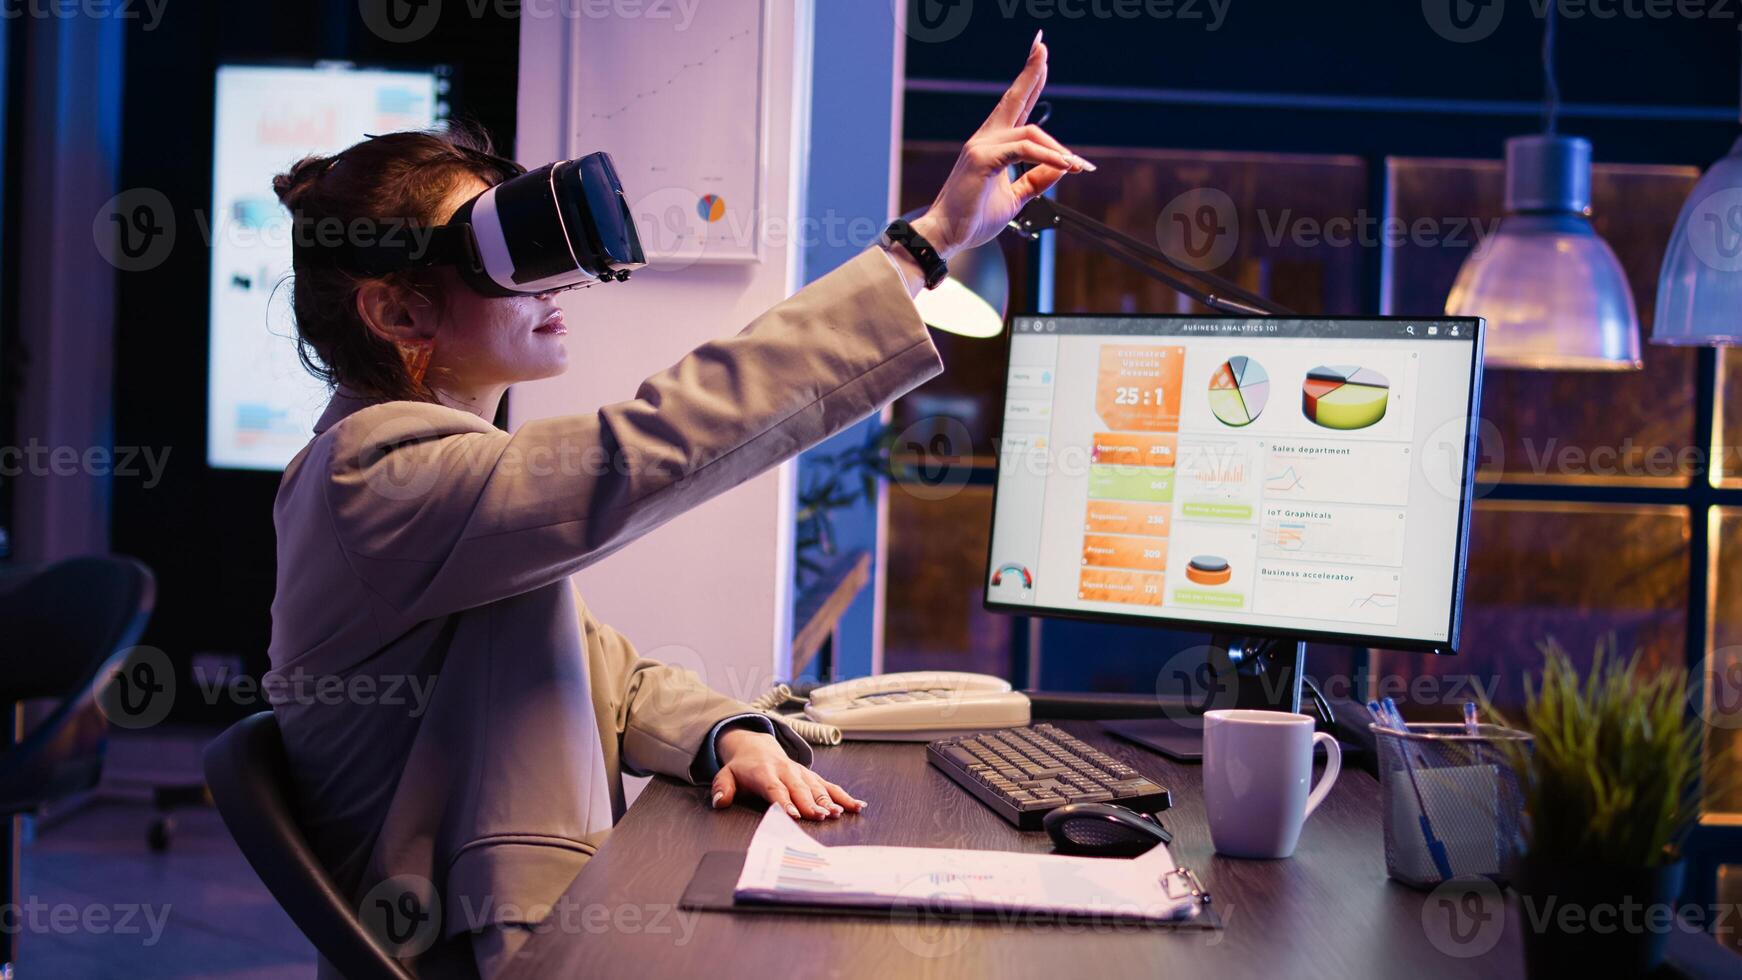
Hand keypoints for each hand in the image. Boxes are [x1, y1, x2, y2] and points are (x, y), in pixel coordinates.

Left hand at [710, 728, 865, 819]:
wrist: (757, 747)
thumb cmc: (742, 768)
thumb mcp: (725, 775)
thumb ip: (721, 787)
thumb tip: (719, 801)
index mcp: (764, 772)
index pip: (775, 788)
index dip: (784, 801)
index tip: (794, 815)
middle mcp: (786, 771)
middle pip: (800, 789)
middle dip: (810, 803)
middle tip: (820, 817)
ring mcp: (801, 773)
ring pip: (817, 787)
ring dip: (829, 800)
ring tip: (839, 813)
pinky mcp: (812, 777)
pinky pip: (830, 785)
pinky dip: (843, 795)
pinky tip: (856, 806)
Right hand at [909, 31, 1091, 262]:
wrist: (947, 235)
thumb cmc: (973, 217)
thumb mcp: (1015, 197)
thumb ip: (1037, 180)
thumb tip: (1062, 167)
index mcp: (992, 144)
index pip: (1015, 107)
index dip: (1029, 81)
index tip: (1040, 58)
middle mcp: (986, 139)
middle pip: (1015, 99)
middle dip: (1031, 71)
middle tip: (1042, 47)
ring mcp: (982, 147)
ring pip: (1031, 132)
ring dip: (1059, 149)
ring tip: (1079, 165)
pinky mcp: (983, 160)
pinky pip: (1024, 150)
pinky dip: (1047, 157)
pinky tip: (1065, 165)